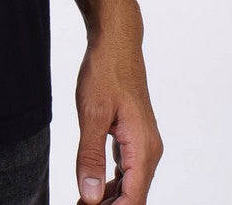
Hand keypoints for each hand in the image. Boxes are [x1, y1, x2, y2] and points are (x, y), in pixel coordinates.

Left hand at [74, 27, 162, 202]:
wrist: (116, 43)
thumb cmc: (106, 71)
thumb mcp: (92, 114)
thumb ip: (90, 156)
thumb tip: (89, 196)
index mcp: (142, 148)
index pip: (133, 200)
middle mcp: (148, 150)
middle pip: (133, 196)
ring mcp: (143, 143)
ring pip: (130, 185)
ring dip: (109, 199)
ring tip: (83, 203)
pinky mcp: (134, 136)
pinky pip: (127, 170)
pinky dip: (112, 183)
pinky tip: (93, 188)